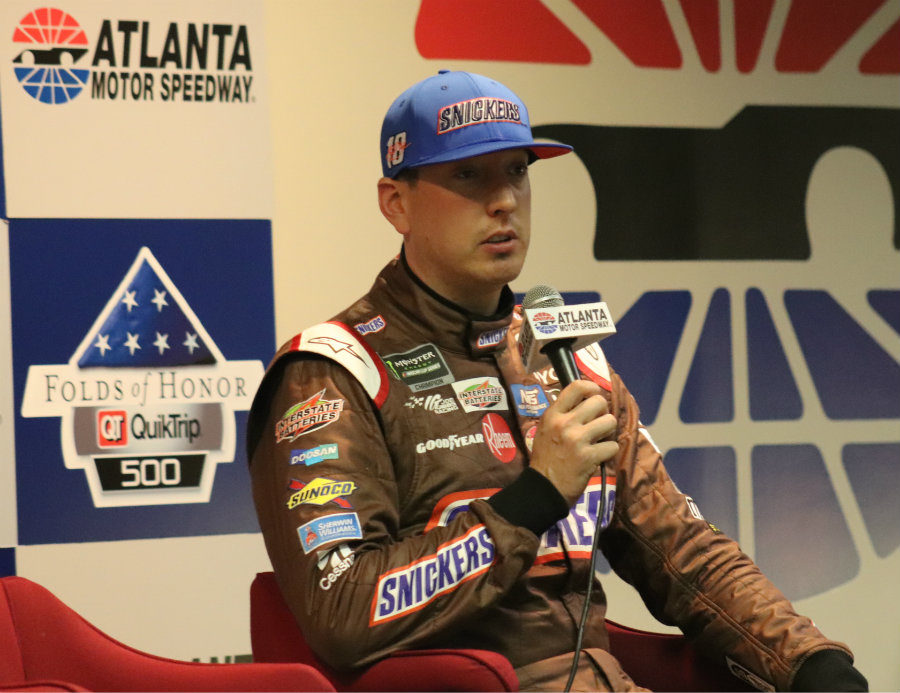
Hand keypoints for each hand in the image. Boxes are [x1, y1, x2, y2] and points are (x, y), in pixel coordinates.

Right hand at [529, 379, 617, 506]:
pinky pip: (612, 446)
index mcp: (553, 414)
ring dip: (608, 432)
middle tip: (597, 424)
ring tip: (599, 440)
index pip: (576, 387)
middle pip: (599, 402)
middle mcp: (565, 423)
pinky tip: (598, 457)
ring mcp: (577, 440)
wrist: (543, 487)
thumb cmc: (545, 457)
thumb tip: (585, 399)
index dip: (592, 387)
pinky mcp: (589, 457)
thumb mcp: (545, 429)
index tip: (594, 395)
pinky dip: (608, 452)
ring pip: (610, 421)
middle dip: (603, 413)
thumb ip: (562, 414)